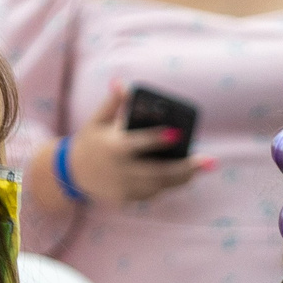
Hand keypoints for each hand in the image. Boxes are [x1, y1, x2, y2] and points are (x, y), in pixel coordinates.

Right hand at [62, 83, 212, 205]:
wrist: (73, 173)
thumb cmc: (90, 140)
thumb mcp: (98, 120)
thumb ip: (114, 103)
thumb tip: (122, 83)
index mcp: (113, 147)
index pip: (138, 143)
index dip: (157, 139)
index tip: (176, 133)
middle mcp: (120, 170)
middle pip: (158, 173)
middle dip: (186, 168)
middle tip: (209, 161)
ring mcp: (123, 188)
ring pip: (159, 185)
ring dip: (182, 177)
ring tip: (200, 168)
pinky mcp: (126, 199)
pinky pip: (151, 193)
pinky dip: (166, 185)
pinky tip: (180, 176)